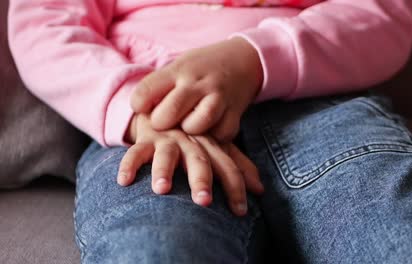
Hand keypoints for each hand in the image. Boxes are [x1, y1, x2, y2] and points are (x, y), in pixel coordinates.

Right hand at [118, 114, 263, 215]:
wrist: (164, 107)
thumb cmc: (193, 136)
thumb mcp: (215, 147)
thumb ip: (236, 165)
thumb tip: (261, 189)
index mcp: (211, 144)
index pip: (227, 165)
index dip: (235, 186)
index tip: (240, 211)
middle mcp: (191, 141)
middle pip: (199, 160)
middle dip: (201, 180)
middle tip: (203, 201)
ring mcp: (167, 139)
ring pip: (166, 155)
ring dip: (163, 171)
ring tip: (161, 190)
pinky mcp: (144, 140)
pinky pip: (135, 152)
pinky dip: (129, 165)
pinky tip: (124, 181)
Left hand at [130, 37, 262, 142]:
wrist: (244, 59)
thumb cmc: (202, 68)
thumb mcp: (180, 66)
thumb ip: (161, 87)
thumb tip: (139, 113)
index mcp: (178, 70)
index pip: (145, 92)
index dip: (139, 105)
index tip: (144, 108)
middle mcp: (198, 83)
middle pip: (168, 114)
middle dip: (161, 124)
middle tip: (166, 122)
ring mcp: (218, 98)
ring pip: (195, 126)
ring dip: (189, 130)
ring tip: (189, 125)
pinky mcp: (235, 114)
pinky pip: (220, 135)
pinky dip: (213, 136)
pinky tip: (210, 127)